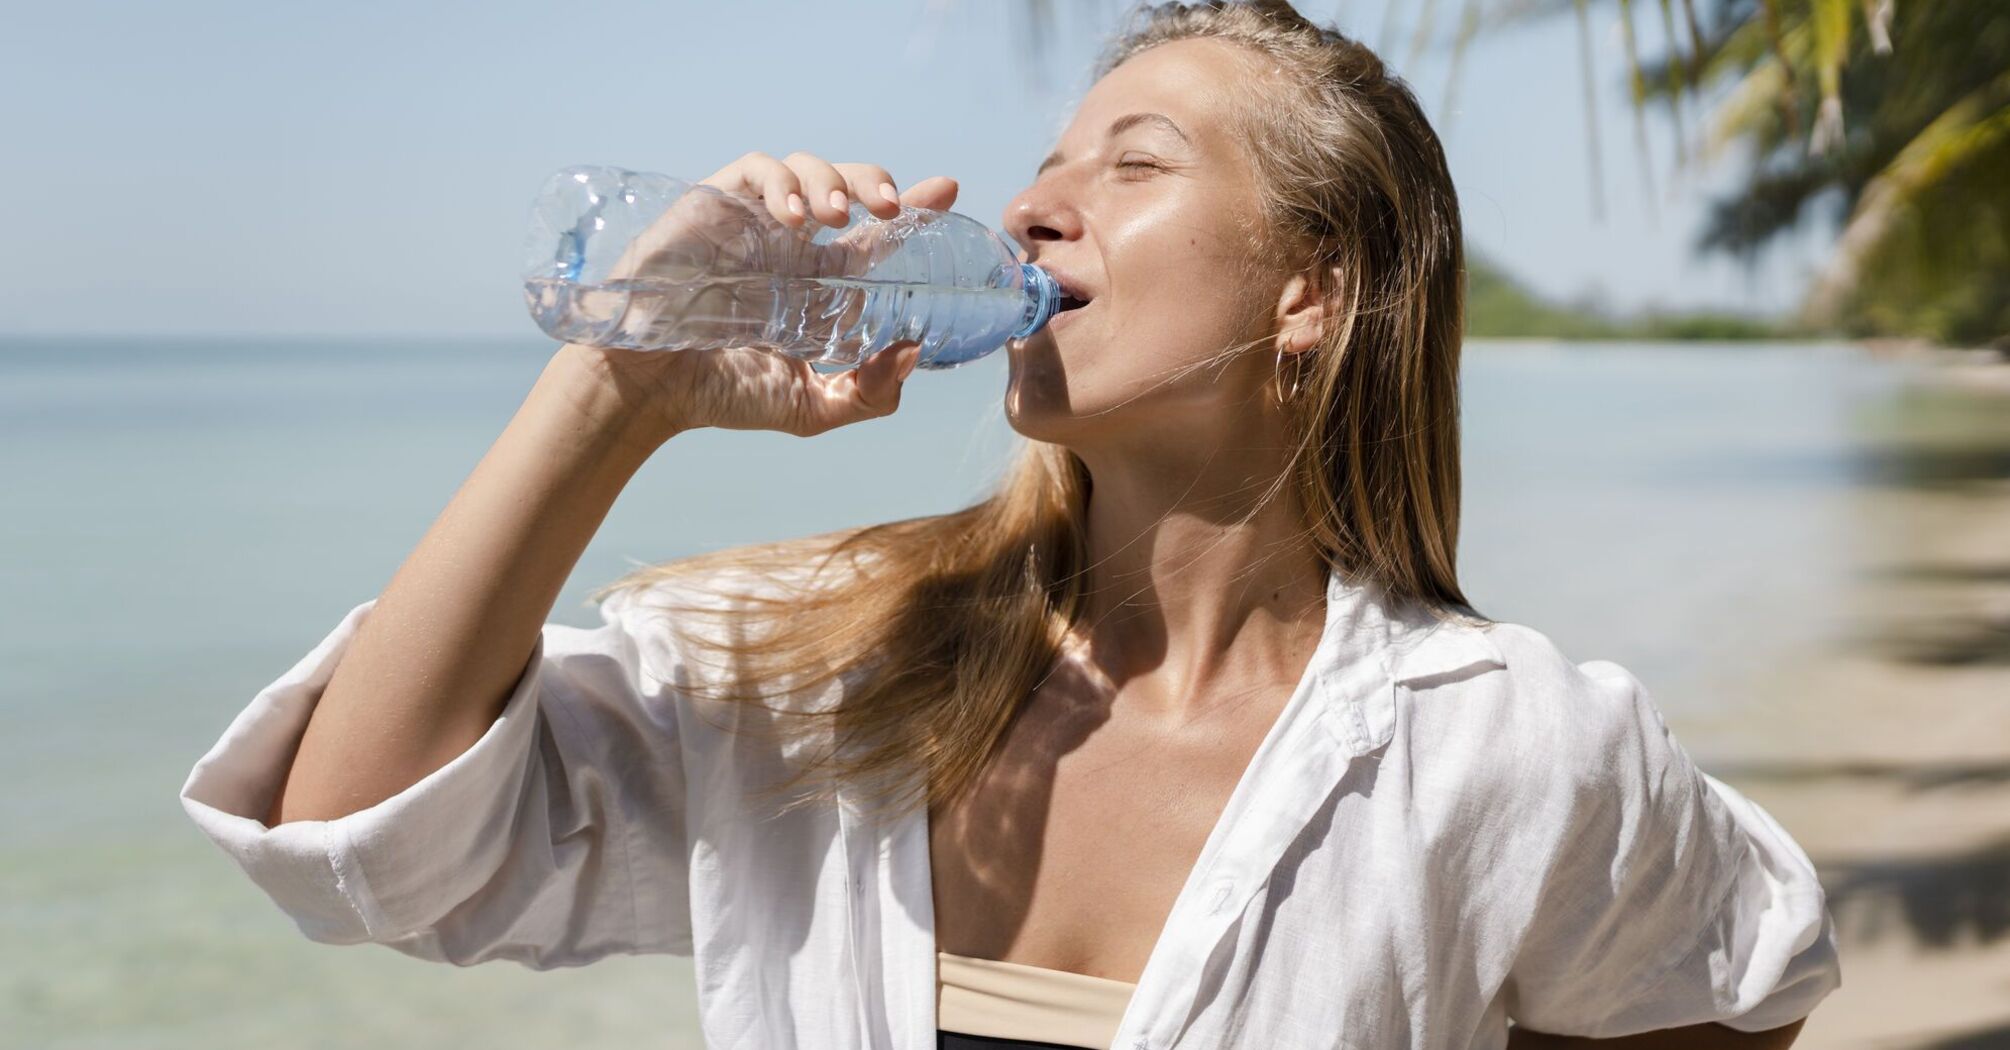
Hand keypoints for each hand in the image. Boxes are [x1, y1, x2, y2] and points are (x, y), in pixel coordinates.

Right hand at [568, 151, 960, 439]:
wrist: (651, 390)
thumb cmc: (723, 393)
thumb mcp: (812, 406)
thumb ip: (869, 394)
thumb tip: (914, 350)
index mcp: (817, 282)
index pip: (876, 235)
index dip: (915, 207)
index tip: (948, 190)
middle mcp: (788, 245)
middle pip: (846, 184)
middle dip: (875, 182)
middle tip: (893, 209)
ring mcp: (750, 222)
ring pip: (803, 167)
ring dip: (832, 180)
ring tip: (838, 217)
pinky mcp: (711, 206)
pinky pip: (754, 169)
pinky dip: (782, 182)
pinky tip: (795, 217)